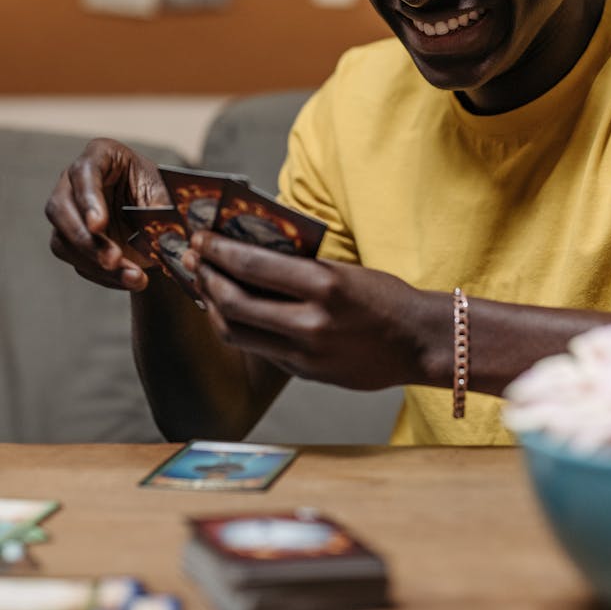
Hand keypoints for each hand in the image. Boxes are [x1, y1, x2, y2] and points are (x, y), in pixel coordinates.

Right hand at [45, 138, 169, 291]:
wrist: (156, 215)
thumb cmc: (159, 192)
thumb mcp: (166, 193)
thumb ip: (163, 209)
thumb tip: (170, 235)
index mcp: (100, 156)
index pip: (84, 172)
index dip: (88, 199)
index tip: (98, 224)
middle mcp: (74, 182)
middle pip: (61, 209)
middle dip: (87, 239)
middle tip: (112, 260)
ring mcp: (68, 212)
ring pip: (63, 240)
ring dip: (96, 263)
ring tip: (133, 276)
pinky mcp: (70, 241)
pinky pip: (77, 262)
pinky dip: (104, 276)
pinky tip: (129, 280)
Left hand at [187, 231, 450, 389]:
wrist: (418, 342)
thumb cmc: (385, 297)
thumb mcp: (343, 270)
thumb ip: (299, 269)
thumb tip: (249, 255)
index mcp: (323, 285)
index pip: (251, 265)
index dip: (217, 250)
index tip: (200, 237)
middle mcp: (310, 322)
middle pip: (233, 301)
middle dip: (205, 277)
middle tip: (192, 259)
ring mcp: (305, 354)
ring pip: (236, 331)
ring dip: (211, 306)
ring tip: (203, 286)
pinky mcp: (304, 373)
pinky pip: (258, 348)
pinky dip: (237, 327)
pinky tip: (230, 312)